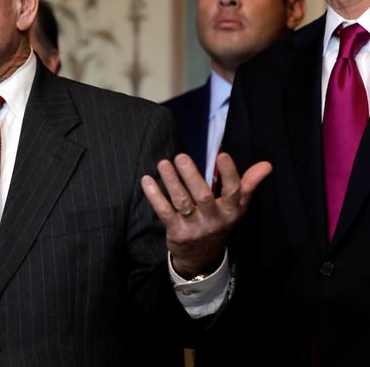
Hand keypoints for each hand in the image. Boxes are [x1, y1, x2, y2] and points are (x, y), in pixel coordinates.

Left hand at [141, 152, 271, 277]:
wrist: (202, 257)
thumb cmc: (220, 222)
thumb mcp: (237, 207)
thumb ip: (248, 184)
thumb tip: (266, 164)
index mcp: (232, 211)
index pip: (233, 191)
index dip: (230, 173)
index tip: (222, 154)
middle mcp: (214, 220)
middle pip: (204, 196)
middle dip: (192, 176)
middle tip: (181, 156)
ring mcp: (195, 227)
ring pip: (182, 202)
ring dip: (172, 182)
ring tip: (163, 163)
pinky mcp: (176, 232)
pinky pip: (164, 212)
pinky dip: (155, 196)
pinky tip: (147, 180)